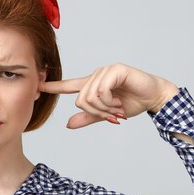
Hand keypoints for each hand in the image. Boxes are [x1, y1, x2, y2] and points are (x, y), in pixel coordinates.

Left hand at [39, 63, 178, 128]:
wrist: (154, 97)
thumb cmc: (132, 102)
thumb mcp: (106, 114)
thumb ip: (89, 118)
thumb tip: (68, 124)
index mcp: (92, 85)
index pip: (69, 86)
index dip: (54, 87)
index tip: (39, 86)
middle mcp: (96, 76)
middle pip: (80, 99)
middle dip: (96, 112)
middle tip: (111, 115)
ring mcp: (105, 71)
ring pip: (89, 96)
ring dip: (103, 108)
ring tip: (116, 108)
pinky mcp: (115, 70)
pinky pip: (101, 90)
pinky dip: (108, 101)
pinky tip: (119, 102)